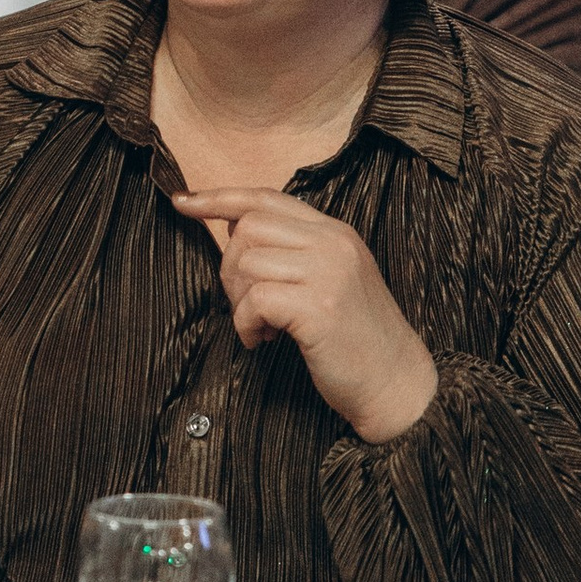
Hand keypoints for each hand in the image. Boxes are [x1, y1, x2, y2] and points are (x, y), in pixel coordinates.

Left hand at [172, 189, 437, 442]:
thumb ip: (293, 253)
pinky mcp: (319, 306)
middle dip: (230, 267)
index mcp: (335, 232)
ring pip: (247, 262)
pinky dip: (245, 323)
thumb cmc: (355, 339)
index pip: (267, 197)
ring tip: (260, 327)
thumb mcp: (330, 280)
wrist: (397, 383)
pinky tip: (262, 341)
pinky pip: (254, 299)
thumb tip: (233, 232)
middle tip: (245, 305)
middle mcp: (333, 243)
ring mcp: (329, 271)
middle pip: (249, 227)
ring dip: (239, 301)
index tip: (183, 203)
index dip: (219, 198)